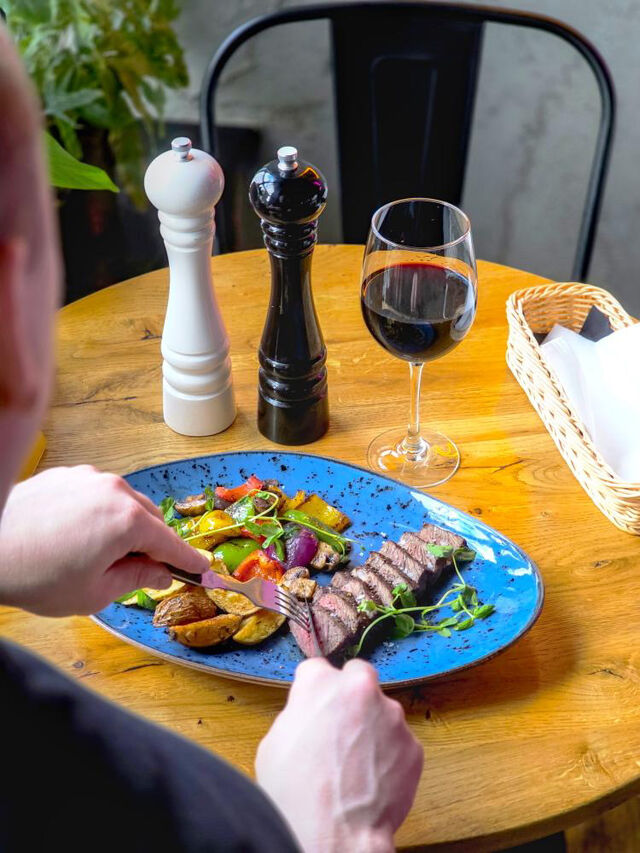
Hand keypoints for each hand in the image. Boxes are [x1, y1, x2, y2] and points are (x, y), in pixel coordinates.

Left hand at [0, 465, 208, 615]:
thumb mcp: (95, 592)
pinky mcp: (67, 475)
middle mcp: (113, 490)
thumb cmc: (33, 575)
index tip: (200, 569)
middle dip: (150, 545)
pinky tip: (77, 536)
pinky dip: (99, 514)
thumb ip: (137, 579)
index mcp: (127, 521)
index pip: (171, 543)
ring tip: (97, 555)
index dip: (188, 561)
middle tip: (141, 572)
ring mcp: (88, 478)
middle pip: (149, 520)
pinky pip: (97, 494)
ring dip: (123, 527)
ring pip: (124, 504)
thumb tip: (159, 573)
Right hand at [256, 658, 422, 852]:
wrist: (333, 835)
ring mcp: (391, 715)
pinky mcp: (413, 744)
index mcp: (319, 682)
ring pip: (382, 710)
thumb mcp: (276, 742)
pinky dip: (390, 755)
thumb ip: (299, 714)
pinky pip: (399, 742)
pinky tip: (374, 780)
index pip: (318, 668)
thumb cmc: (295, 793)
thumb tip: (311, 714)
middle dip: (352, 696)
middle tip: (341, 729)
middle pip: (358, 676)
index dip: (316, 690)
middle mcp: (359, 687)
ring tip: (357, 765)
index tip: (317, 705)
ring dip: (373, 727)